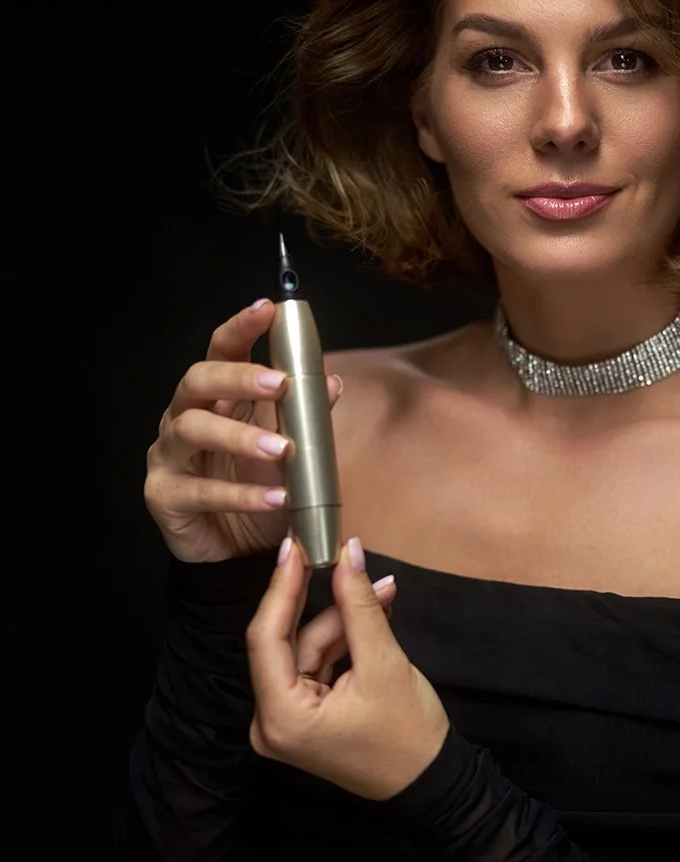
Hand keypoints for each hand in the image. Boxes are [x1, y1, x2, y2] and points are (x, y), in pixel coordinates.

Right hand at [144, 299, 344, 562]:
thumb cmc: (260, 489)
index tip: (267, 309)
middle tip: (278, 383)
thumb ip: (307, 417)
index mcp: (218, 398)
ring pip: (192, 430)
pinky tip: (274, 497)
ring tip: (282, 451)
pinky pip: (201, 491)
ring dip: (241, 438)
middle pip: (198, 380)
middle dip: (238, 377)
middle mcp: (185, 417)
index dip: (241, 327)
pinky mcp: (165, 496)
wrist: (237, 552)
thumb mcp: (291, 451)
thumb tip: (331, 382)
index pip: (222, 350)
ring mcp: (170, 456)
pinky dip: (240, 494)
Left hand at [246, 536, 450, 801]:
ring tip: (384, 595)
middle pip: (289, 643)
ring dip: (345, 621)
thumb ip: (358, 604)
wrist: (431, 782)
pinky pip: (317, 665)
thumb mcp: (383, 662)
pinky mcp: (303, 717)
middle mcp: (270, 722)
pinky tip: (374, 616)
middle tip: (346, 560)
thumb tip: (348, 552)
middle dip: (328, 604)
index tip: (295, 546)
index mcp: (280, 717)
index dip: (280, 587)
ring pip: (307, 650)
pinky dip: (344, 641)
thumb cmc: (408, 733)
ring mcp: (285, 722)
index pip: (266, 638)